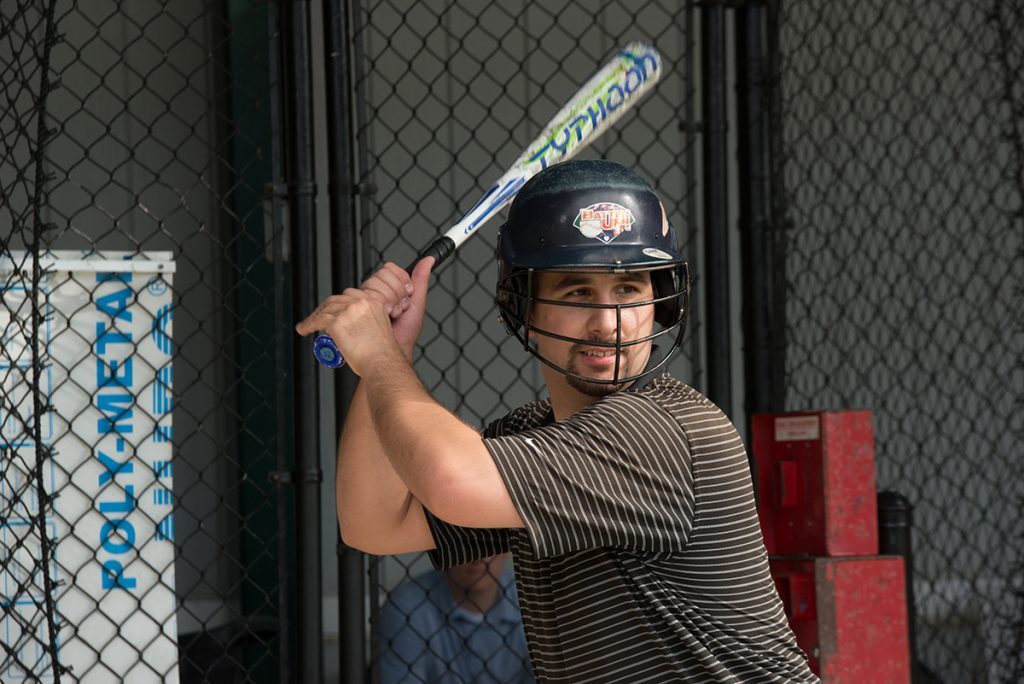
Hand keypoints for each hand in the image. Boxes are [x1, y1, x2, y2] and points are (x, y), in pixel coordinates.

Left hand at [294, 258, 433, 374]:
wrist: (385, 363)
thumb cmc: (394, 347)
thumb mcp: (409, 313)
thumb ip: (419, 282)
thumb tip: (428, 260)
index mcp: (375, 300)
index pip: (354, 293)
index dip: (344, 301)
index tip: (337, 308)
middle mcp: (362, 301)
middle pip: (339, 298)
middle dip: (328, 308)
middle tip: (321, 317)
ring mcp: (348, 310)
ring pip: (327, 307)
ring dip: (316, 316)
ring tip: (310, 324)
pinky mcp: (337, 322)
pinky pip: (318, 320)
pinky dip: (308, 324)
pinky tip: (304, 329)